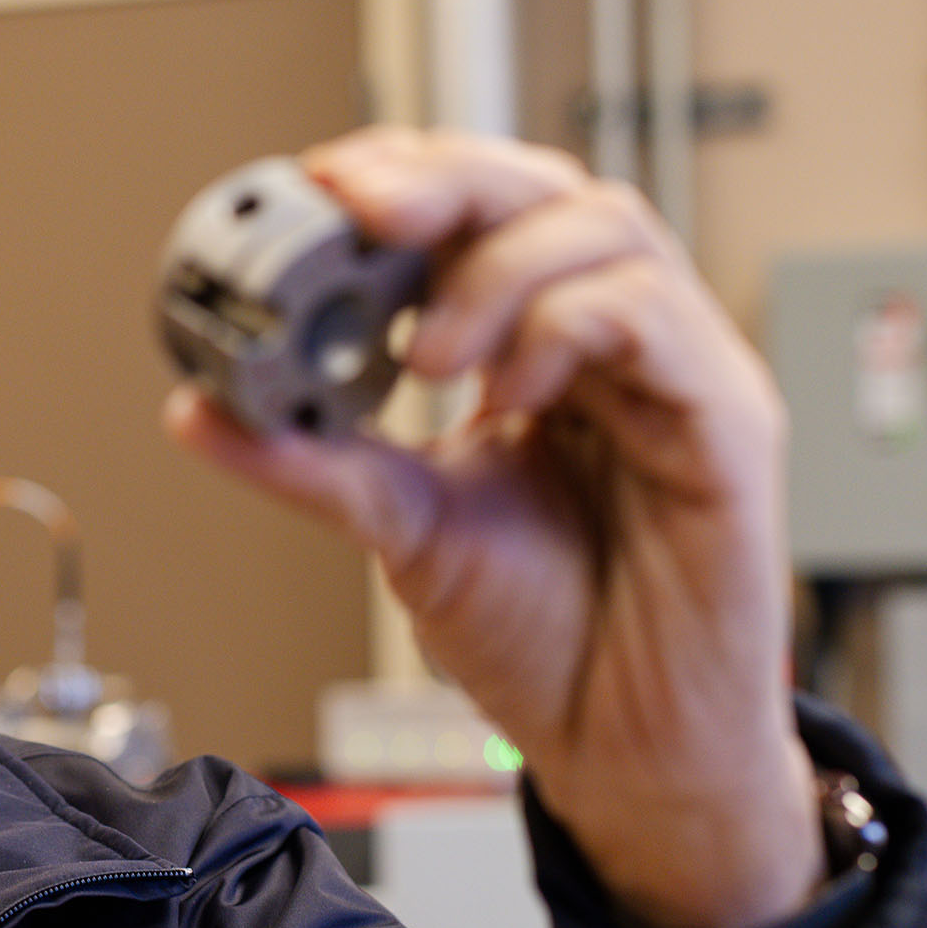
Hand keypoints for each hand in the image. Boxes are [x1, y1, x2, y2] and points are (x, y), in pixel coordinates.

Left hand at [164, 127, 821, 927]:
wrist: (624, 752)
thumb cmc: (548, 640)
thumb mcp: (400, 528)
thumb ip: (312, 462)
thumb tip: (199, 408)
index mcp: (542, 349)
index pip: (484, 212)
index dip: (408, 176)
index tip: (322, 184)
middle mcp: (616, 343)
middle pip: (546, 189)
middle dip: (444, 180)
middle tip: (361, 207)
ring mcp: (678, 372)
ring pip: (605, 227)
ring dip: (494, 267)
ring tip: (423, 352)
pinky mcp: (727, 422)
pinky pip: (655, 317)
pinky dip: (564, 325)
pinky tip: (507, 387)